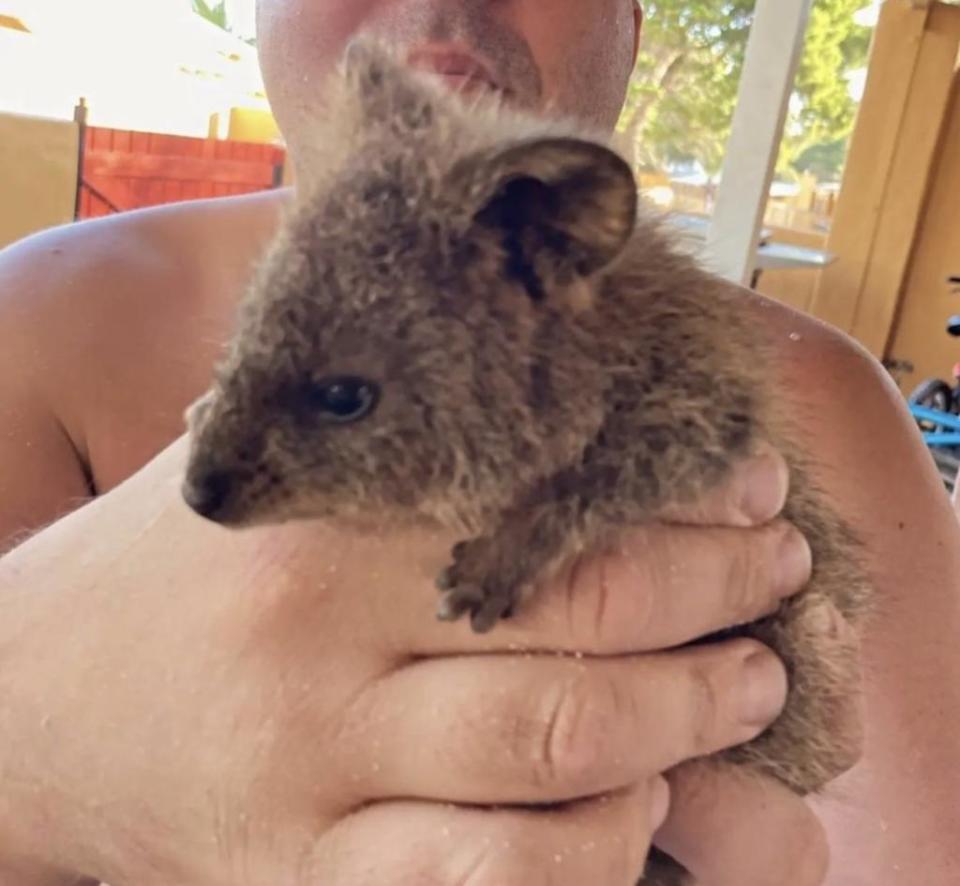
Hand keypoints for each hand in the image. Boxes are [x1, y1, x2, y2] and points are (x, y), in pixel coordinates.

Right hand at [0, 438, 824, 884]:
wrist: (23, 710)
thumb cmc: (154, 578)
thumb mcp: (250, 484)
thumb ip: (363, 448)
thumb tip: (501, 394)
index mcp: (320, 532)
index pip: (533, 505)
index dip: (668, 503)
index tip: (750, 489)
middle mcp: (322, 651)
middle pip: (569, 633)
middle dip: (710, 610)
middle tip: (777, 584)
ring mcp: (315, 779)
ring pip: (549, 768)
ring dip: (677, 732)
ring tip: (737, 690)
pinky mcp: (302, 879)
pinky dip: (586, 856)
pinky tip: (632, 809)